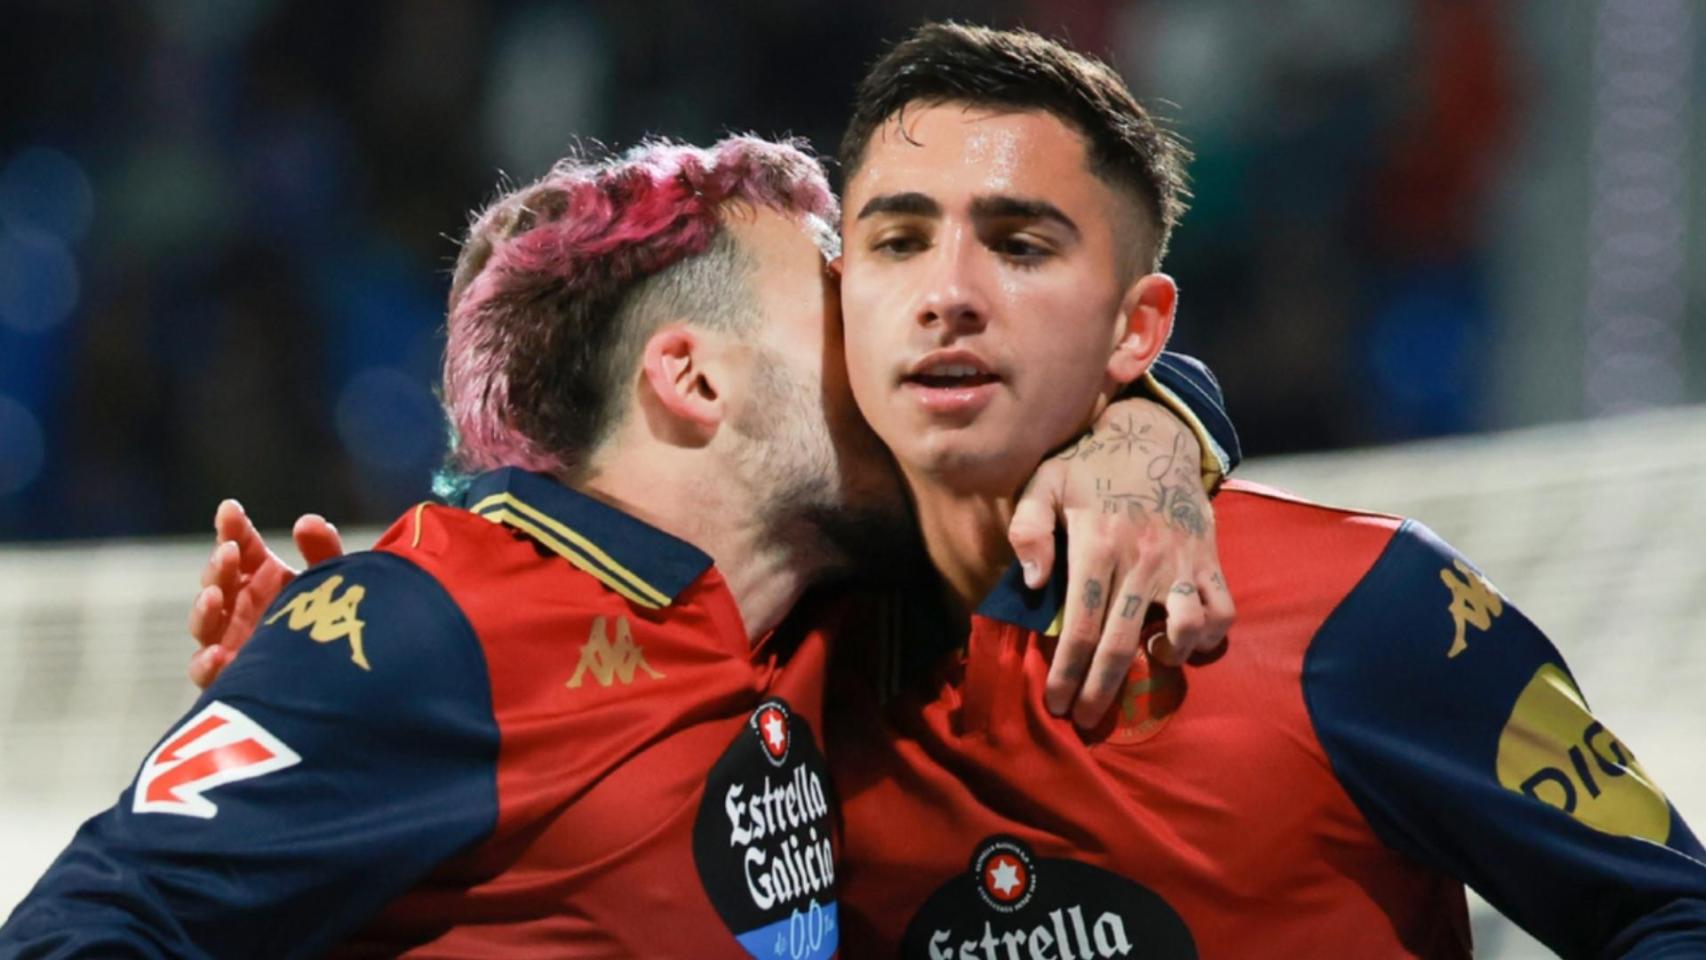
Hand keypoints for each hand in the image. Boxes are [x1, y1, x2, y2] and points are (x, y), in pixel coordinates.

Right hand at [187, 500, 345, 688]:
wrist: (344, 676)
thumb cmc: (336, 622)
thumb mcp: (333, 582)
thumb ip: (323, 551)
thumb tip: (308, 522)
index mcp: (263, 576)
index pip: (240, 546)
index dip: (233, 528)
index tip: (230, 510)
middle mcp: (241, 605)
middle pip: (217, 580)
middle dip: (219, 564)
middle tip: (229, 552)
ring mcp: (231, 640)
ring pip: (204, 622)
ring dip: (204, 607)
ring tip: (216, 595)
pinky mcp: (230, 676)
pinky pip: (205, 671)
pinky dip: (206, 663)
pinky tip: (219, 655)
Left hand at [1008, 398, 1234, 727]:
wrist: (1154, 434)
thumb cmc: (1089, 465)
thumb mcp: (1044, 482)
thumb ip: (1028, 529)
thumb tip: (1033, 582)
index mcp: (1097, 544)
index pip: (1081, 626)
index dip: (1068, 672)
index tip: (1056, 702)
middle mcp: (1143, 558)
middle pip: (1123, 642)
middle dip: (1102, 689)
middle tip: (1085, 718)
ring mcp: (1182, 561)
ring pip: (1187, 629)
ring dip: (1166, 659)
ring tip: (1146, 664)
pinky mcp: (1209, 560)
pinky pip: (1223, 610)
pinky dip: (1209, 636)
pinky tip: (1183, 641)